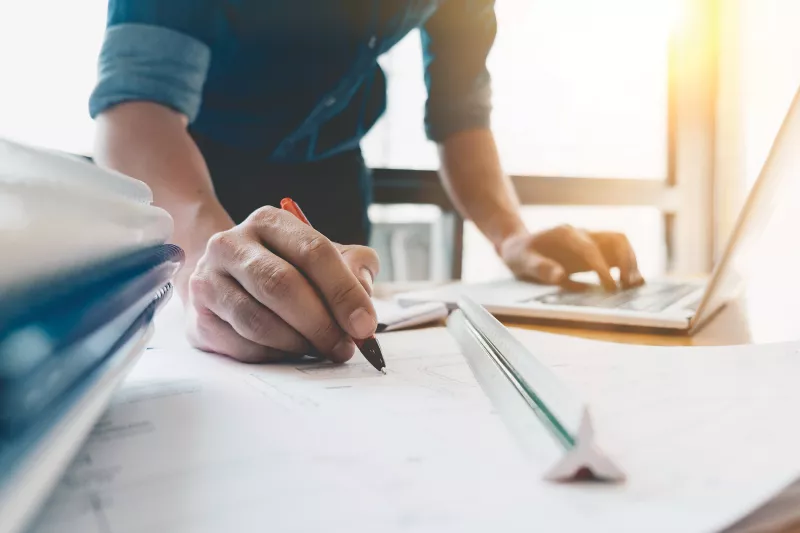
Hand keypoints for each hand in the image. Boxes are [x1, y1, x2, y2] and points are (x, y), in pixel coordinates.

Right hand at [184, 206, 379, 362]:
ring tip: (320, 349)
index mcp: (269, 221)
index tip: (365, 325)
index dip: (344, 291)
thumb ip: (354, 267)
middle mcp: (231, 244)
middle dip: (321, 323)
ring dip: (298, 343)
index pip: (314, 251)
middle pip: (282, 286)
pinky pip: (241, 346)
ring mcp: (208, 280)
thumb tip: (363, 296)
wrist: (225, 278)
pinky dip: (274, 355)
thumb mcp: (324, 257)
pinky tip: (289, 352)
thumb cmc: (285, 267)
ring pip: (258, 321)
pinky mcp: (198, 318)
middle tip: (344, 347)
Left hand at [499, 225, 643, 290]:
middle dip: (626, 261)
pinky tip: (630, 285)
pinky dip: (627, 267)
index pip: (591, 248)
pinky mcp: (594, 251)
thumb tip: (560, 276)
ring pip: (621, 245)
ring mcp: (591, 241)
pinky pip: (617, 255)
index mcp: (566, 234)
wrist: (520, 247)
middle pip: (616, 239)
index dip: (602, 267)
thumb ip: (540, 267)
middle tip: (628, 286)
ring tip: (633, 286)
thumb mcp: (522, 261)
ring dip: (631, 263)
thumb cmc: (520, 254)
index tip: (610, 286)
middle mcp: (583, 234)